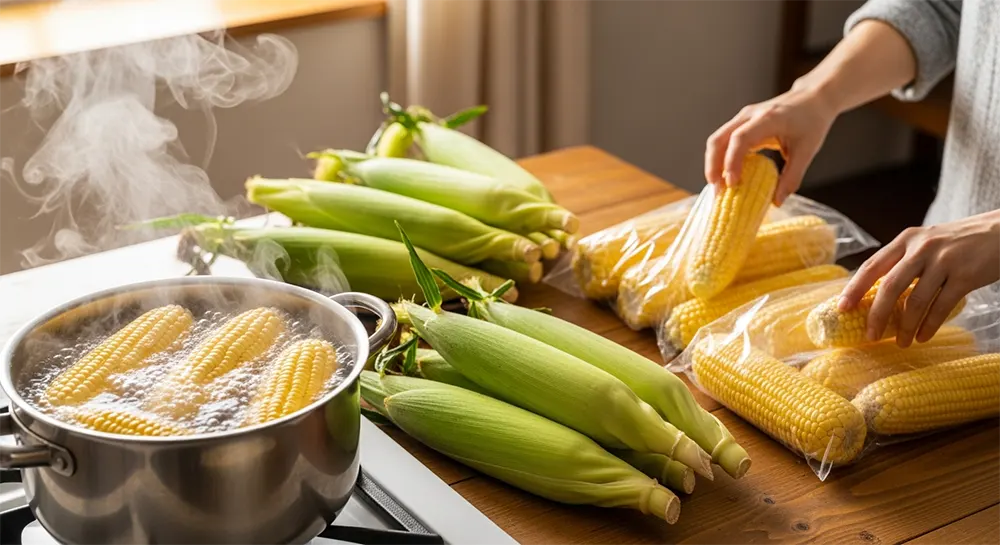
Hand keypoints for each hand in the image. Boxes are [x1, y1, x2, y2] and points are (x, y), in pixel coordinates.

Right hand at [704, 84, 837, 204]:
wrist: (813, 99)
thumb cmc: (812, 122)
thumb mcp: (807, 150)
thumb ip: (792, 176)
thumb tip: (777, 202)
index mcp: (767, 118)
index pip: (740, 139)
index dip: (732, 162)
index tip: (732, 184)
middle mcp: (749, 115)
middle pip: (718, 139)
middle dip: (713, 166)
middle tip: (717, 191)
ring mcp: (742, 118)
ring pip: (717, 141)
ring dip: (714, 164)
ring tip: (718, 187)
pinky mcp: (741, 123)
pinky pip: (724, 142)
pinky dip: (721, 160)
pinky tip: (727, 176)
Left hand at [837, 210, 999, 346]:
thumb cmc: (958, 243)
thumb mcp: (926, 242)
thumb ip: (904, 262)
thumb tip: (876, 295)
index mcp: (906, 239)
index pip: (872, 265)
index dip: (854, 288)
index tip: (842, 308)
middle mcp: (922, 248)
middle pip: (889, 286)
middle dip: (877, 315)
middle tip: (871, 336)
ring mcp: (944, 261)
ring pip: (916, 300)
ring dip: (906, 326)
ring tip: (902, 343)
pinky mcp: (965, 275)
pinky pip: (941, 306)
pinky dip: (930, 325)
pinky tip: (923, 337)